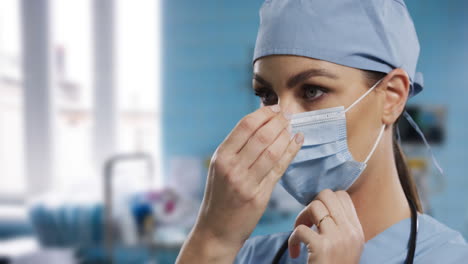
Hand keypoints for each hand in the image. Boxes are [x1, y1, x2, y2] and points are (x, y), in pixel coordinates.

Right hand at [177, 105, 303, 262]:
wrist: (216, 229)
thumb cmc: (219, 196)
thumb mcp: (220, 168)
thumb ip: (237, 148)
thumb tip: (259, 123)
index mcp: (221, 156)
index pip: (245, 126)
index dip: (263, 114)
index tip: (275, 108)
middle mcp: (232, 167)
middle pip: (261, 135)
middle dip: (278, 122)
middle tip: (288, 115)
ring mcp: (246, 182)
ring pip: (272, 150)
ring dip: (286, 135)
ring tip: (293, 127)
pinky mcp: (259, 196)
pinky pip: (279, 168)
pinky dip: (291, 152)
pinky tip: (297, 141)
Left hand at [288, 189, 364, 263]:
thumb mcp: (346, 247)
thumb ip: (339, 228)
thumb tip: (321, 205)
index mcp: (356, 230)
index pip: (342, 196)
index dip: (325, 201)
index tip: (316, 218)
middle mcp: (350, 232)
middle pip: (327, 195)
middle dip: (311, 205)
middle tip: (307, 223)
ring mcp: (337, 239)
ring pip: (314, 206)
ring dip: (300, 219)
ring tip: (299, 236)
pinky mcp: (322, 247)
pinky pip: (300, 229)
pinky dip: (292, 240)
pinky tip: (295, 253)